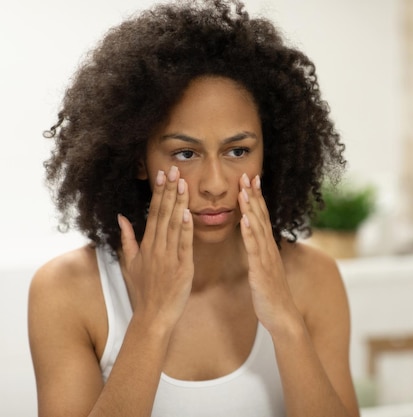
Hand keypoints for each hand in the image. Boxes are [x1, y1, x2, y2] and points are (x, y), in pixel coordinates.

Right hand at [117, 166, 193, 328]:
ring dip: (179, 203)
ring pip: (174, 225)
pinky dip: (186, 229)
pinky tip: (188, 213)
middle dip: (169, 190)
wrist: (153, 316)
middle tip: (174, 170)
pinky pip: (184, 245)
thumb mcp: (129, 263)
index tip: (162, 175)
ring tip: (183, 183)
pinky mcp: (182, 268)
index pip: (153, 213)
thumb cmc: (143, 291)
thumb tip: (121, 217)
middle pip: (163, 214)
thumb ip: (127, 239)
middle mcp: (156, 248)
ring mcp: (169, 257)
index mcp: (145, 246)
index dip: (159, 193)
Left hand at [238, 173, 301, 334]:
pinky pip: (255, 249)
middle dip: (254, 195)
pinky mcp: (262, 271)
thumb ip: (259, 254)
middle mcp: (269, 249)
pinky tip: (245, 220)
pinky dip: (250, 233)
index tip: (250, 180)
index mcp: (267, 249)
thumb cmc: (271, 296)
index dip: (256, 198)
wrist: (283, 317)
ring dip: (251, 208)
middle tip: (247, 174)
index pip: (262, 218)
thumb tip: (253, 242)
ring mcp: (267, 259)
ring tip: (244, 190)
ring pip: (258, 229)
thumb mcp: (263, 270)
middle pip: (262, 217)